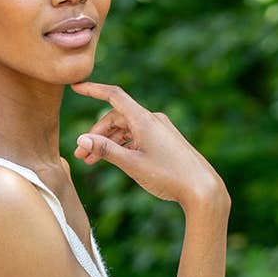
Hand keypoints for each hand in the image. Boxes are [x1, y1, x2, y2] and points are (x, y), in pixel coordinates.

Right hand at [70, 80, 228, 212]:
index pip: (113, 96)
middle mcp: (152, 120)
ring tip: (92, 162)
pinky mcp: (164, 141)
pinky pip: (137, 137)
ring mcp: (159, 130)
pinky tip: (114, 159)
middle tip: (80, 156)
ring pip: (126, 130)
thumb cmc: (168, 175)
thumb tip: (80, 140)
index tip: (75, 87)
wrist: (201, 188)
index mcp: (144, 120)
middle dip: (96, 135)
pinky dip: (122, 146)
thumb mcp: (131, 164)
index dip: (93, 90)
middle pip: (116, 118)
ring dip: (108, 143)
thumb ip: (105, 150)